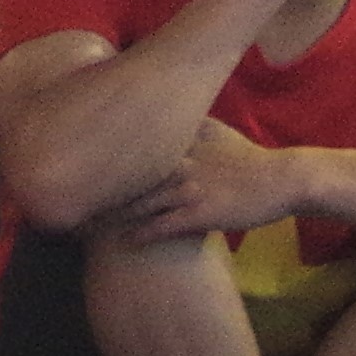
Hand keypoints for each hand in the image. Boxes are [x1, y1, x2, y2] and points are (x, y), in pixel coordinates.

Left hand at [94, 119, 308, 246]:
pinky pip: (162, 227)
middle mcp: (179, 162)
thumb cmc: (248, 158)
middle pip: (128, 175)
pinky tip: (124, 243)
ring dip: (113, 215)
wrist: (281, 180)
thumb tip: (163, 112)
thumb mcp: (216, 131)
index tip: (80, 164)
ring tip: (88, 226)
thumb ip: (187, 125)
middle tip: (73, 198)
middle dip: (100, 188)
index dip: (105, 156)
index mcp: (180, 141)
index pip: (131, 146)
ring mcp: (188, 189)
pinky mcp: (200, 214)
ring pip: (140, 203)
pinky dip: (141, 234)